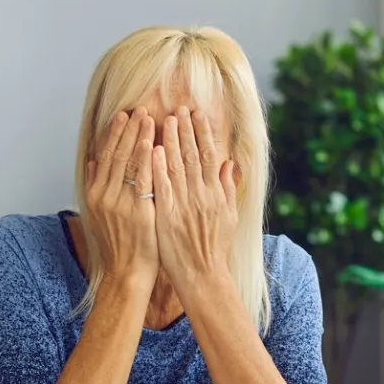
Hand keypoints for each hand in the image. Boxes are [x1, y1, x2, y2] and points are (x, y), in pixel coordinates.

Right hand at [86, 107, 157, 284]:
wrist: (126, 273)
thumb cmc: (118, 245)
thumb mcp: (99, 214)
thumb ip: (95, 186)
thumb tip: (92, 162)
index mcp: (95, 194)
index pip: (104, 156)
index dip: (113, 133)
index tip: (122, 115)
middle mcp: (105, 195)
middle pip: (116, 154)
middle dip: (128, 129)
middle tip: (138, 108)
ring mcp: (121, 203)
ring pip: (129, 162)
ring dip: (139, 137)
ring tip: (149, 117)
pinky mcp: (139, 212)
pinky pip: (144, 180)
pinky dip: (148, 160)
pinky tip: (155, 144)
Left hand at [151, 106, 237, 289]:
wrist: (203, 275)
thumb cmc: (215, 248)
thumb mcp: (229, 216)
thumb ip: (229, 188)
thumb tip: (230, 164)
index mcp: (216, 194)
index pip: (210, 155)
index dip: (204, 133)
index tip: (198, 114)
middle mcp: (202, 196)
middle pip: (193, 155)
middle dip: (186, 129)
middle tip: (180, 108)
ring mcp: (184, 206)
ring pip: (177, 166)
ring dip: (172, 141)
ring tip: (166, 120)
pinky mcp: (167, 217)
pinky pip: (162, 189)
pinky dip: (158, 169)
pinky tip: (153, 150)